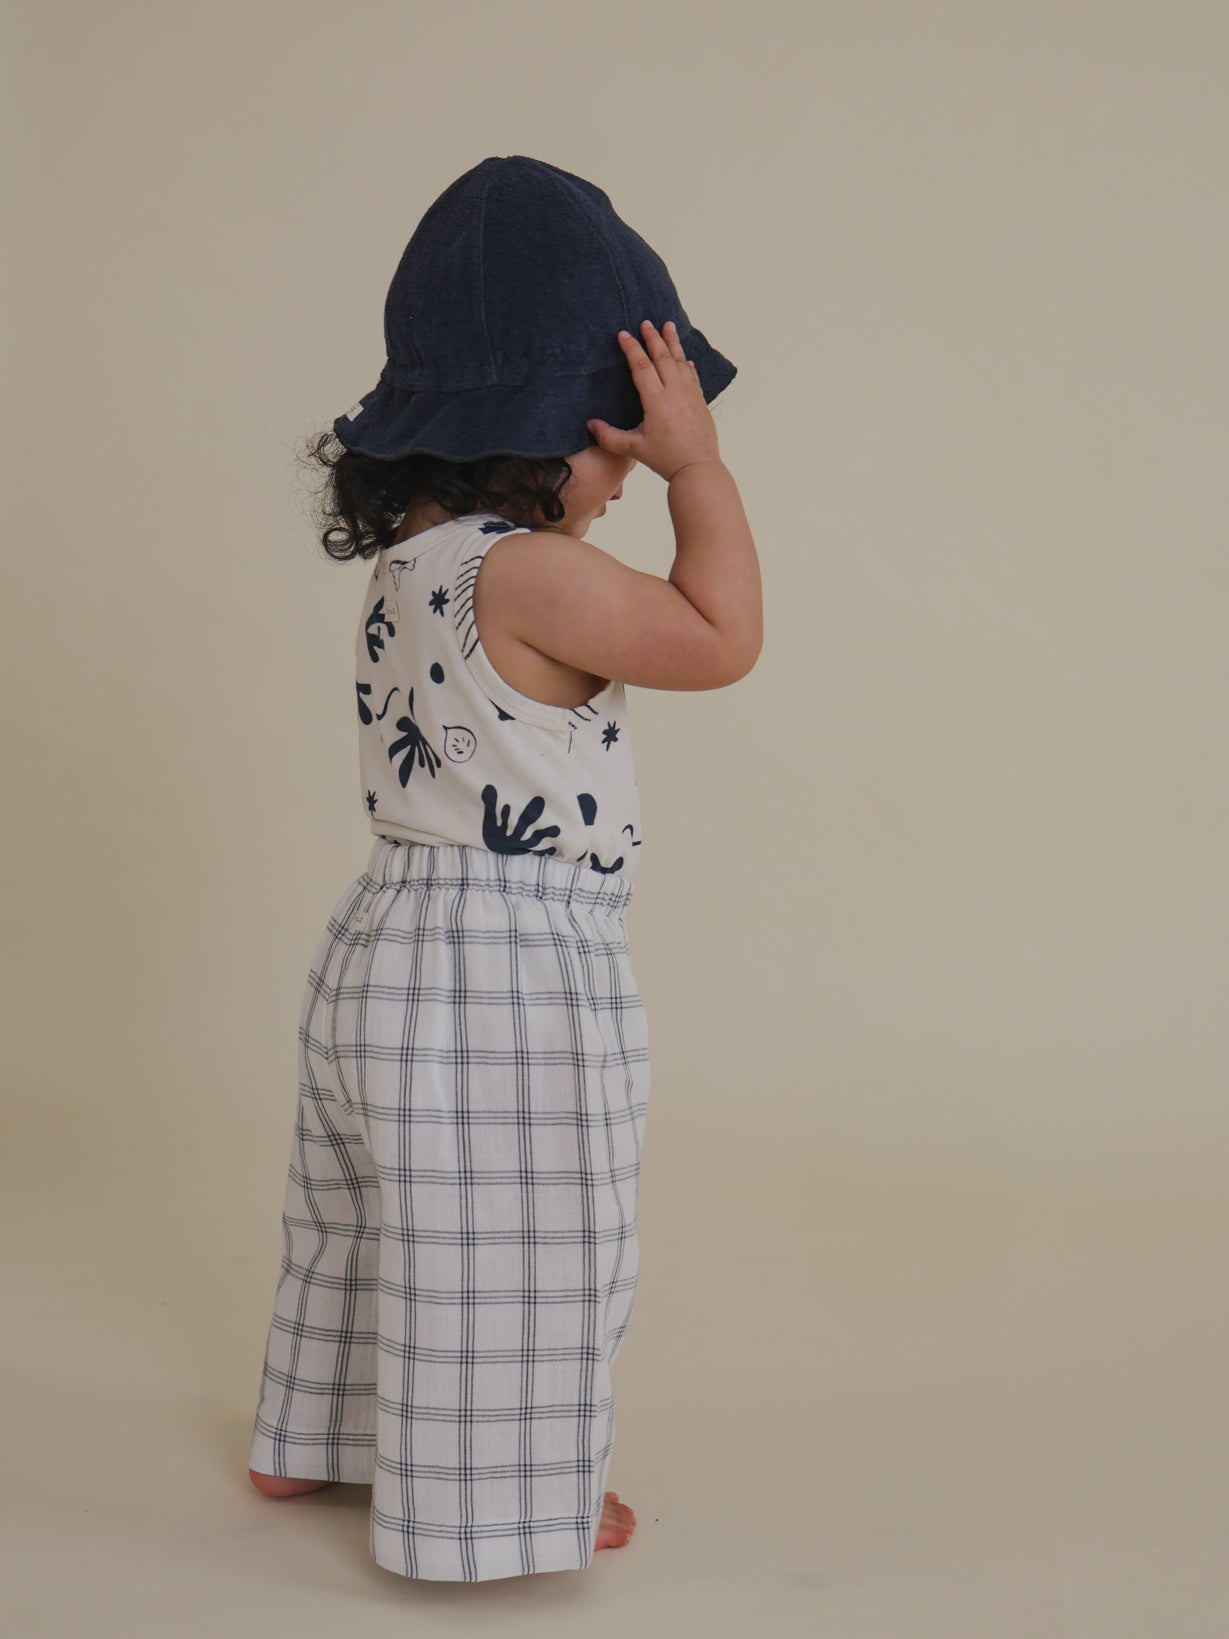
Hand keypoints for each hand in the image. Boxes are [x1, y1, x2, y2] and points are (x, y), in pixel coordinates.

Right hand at [587, 319, 721, 481]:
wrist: (697, 469)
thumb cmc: (665, 459)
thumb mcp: (633, 449)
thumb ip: (609, 437)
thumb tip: (590, 424)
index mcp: (657, 401)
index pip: (641, 366)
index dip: (631, 348)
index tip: (624, 334)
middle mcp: (675, 392)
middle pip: (662, 357)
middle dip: (653, 338)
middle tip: (646, 322)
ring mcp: (690, 395)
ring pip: (680, 362)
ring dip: (673, 342)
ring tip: (668, 325)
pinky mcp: (700, 401)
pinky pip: (692, 375)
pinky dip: (686, 363)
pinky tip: (684, 358)